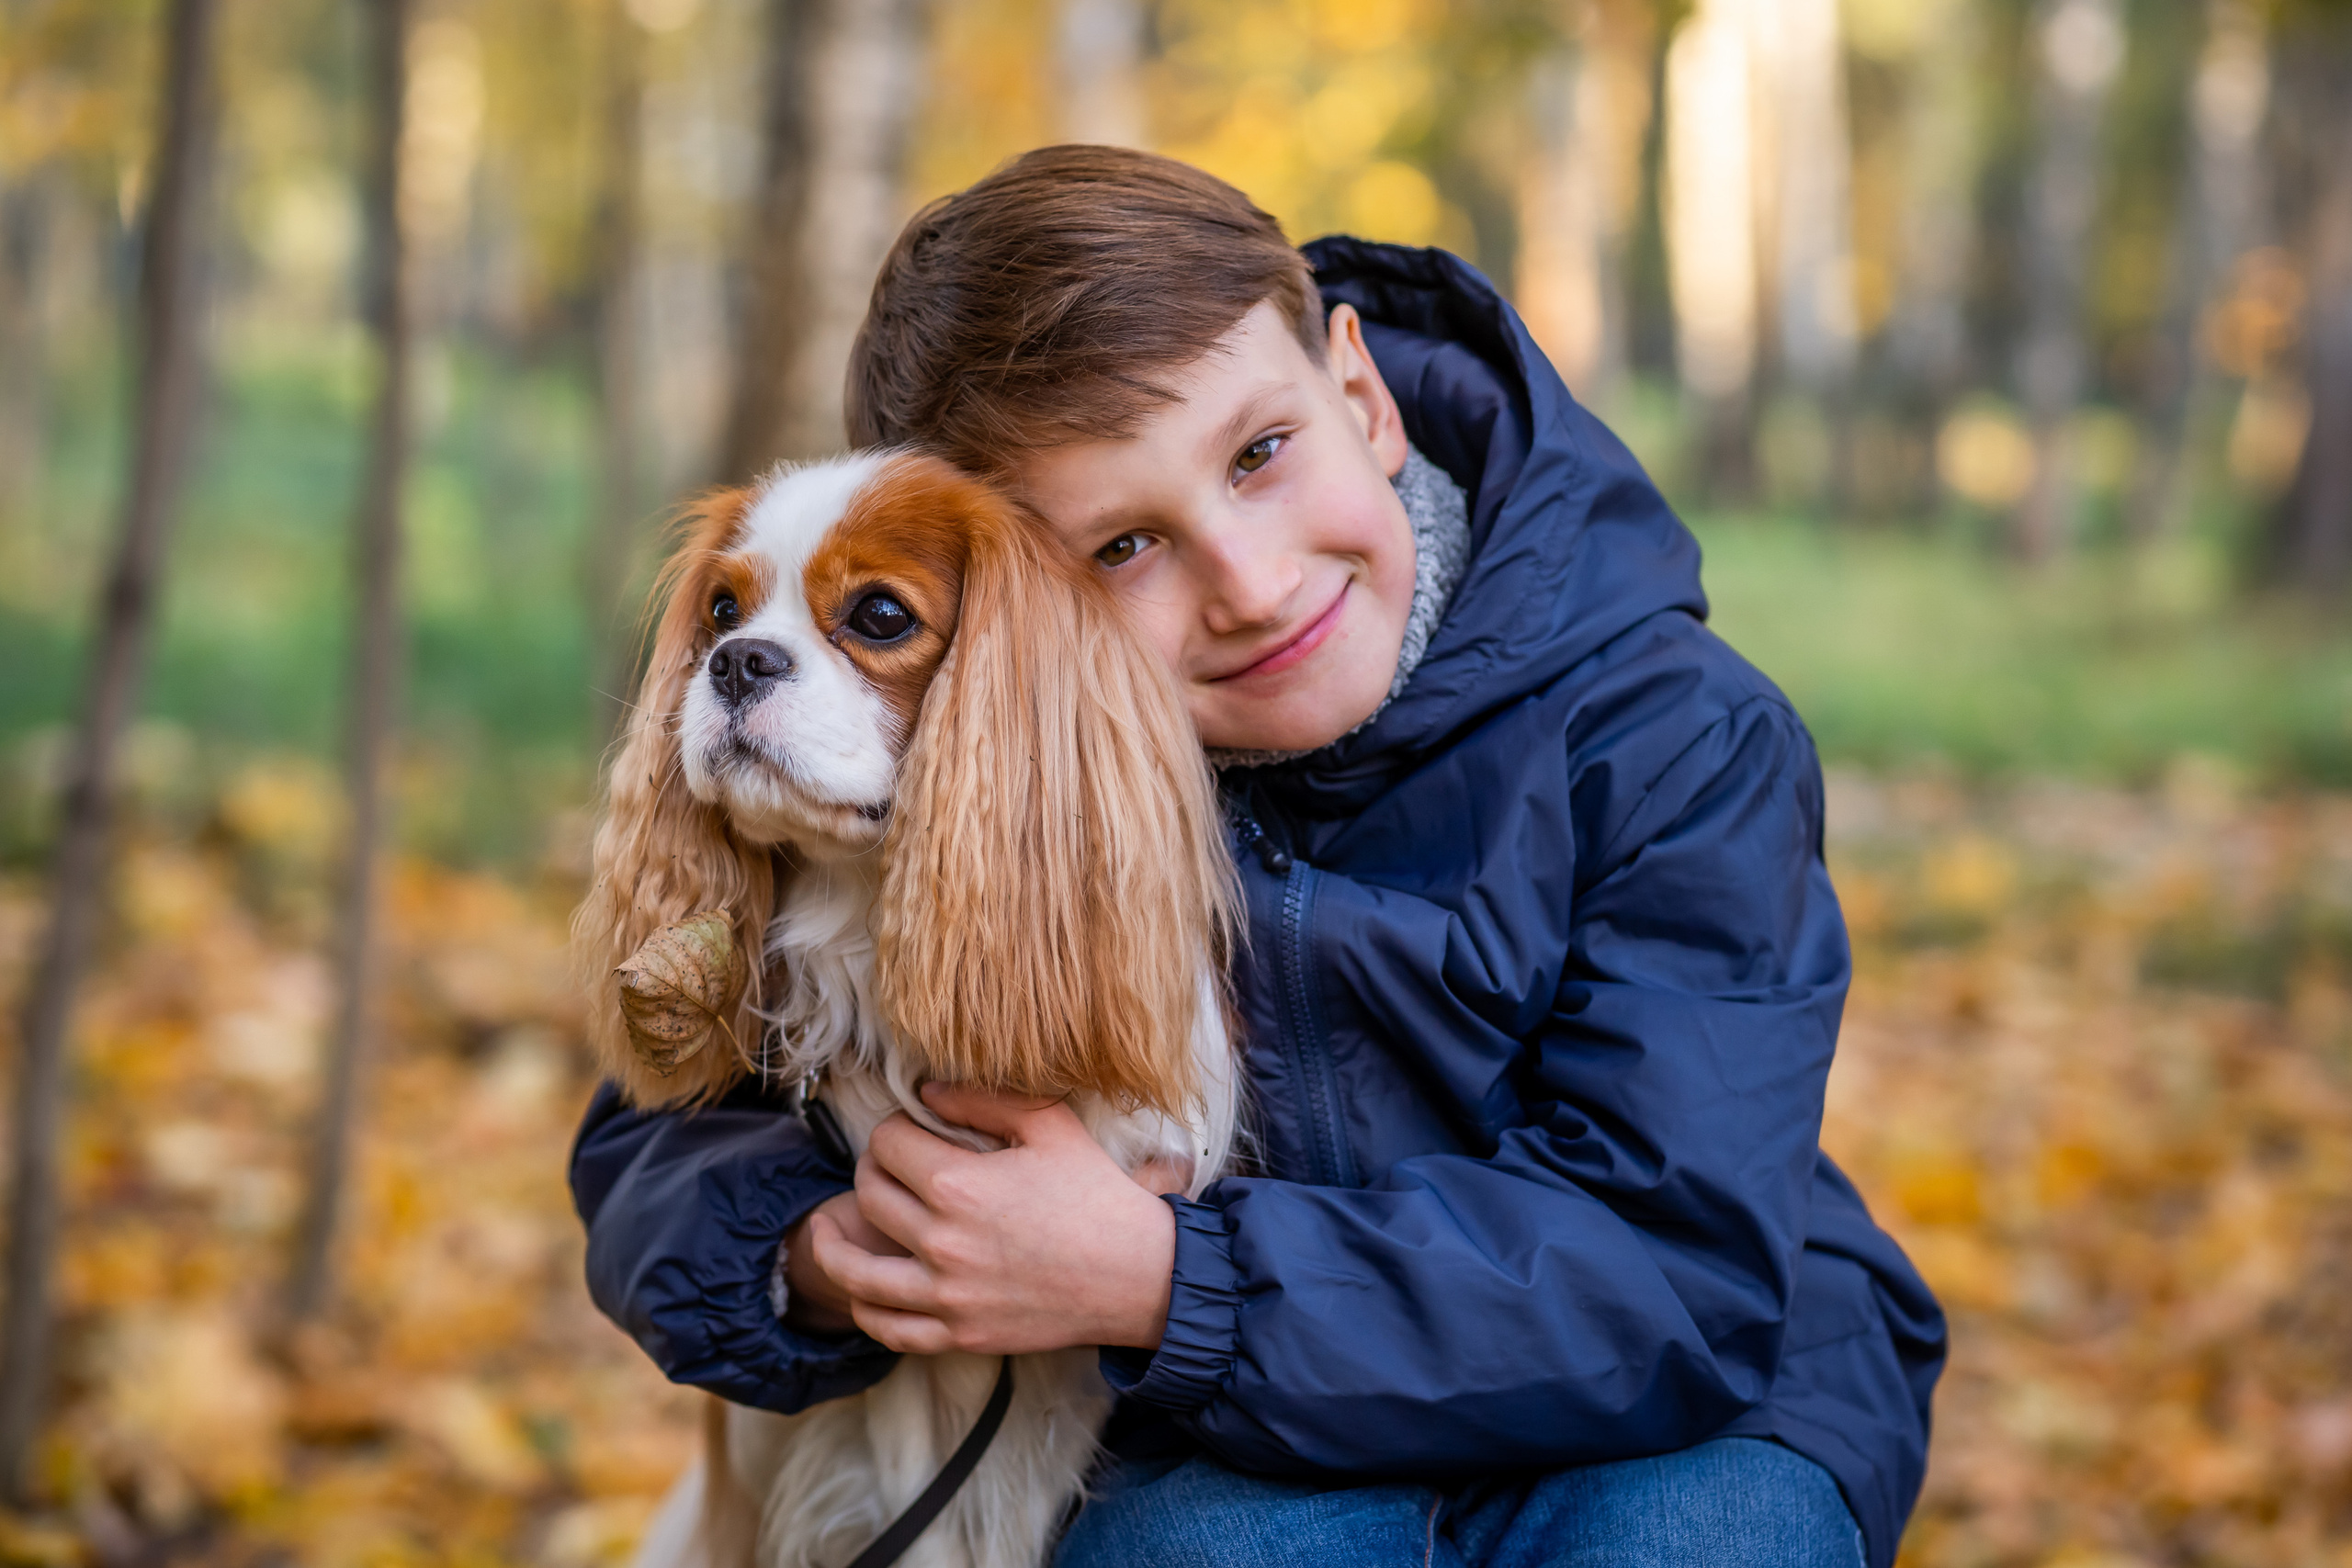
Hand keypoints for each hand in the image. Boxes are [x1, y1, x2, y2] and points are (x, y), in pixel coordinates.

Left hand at [805, 1083, 1180, 1355]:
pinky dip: (863, 1309)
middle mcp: (942, 1242)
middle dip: (872, 1172)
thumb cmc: (1097, 1194)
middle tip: (889, 1167)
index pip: (888, 1145)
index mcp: (960, 1185)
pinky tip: (860, 1291)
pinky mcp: (959, 1334)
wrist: (1138, 1274)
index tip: (911, 1131)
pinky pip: (888, 1329)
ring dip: (833, 1244)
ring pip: (857, 1271)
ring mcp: (947, 1295)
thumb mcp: (1050, 1126)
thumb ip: (984, 1099)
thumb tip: (927, 1094)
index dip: (895, 1129)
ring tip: (824, 1229)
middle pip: (870, 1196)